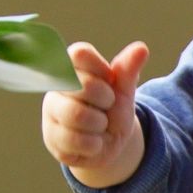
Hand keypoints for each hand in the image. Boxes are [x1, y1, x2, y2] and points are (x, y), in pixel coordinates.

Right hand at [41, 40, 147, 188]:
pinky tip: (93, 142)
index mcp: (73, 67)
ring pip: (77, 114)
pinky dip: (94, 144)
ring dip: (99, 124)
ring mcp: (51, 111)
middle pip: (82, 85)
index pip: (79, 53)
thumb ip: (128, 70)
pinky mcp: (51, 137)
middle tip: (107, 106)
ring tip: (99, 125)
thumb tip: (141, 48)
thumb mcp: (124, 90)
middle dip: (106, 100)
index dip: (101, 69)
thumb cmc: (113, 110)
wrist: (109, 144)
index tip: (109, 81)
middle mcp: (56, 86)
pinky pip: (75, 140)